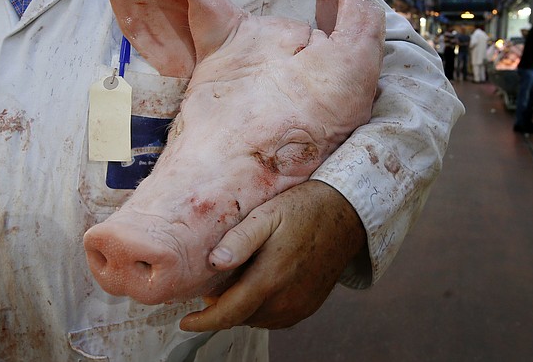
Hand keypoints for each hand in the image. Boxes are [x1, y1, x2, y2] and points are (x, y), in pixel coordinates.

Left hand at [179, 180, 366, 330]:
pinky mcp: (308, 306)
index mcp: (269, 279)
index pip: (228, 314)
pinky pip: (275, 317)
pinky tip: (259, 285)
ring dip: (242, 308)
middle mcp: (285, 300)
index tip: (186, 322)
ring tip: (236, 282)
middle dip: (221, 309)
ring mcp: (299, 306)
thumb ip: (239, 240)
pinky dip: (261, 308)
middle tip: (211, 287)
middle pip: (240, 317)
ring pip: (257, 319)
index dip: (203, 322)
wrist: (346, 214)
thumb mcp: (267, 215)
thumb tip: (214, 263)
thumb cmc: (303, 209)